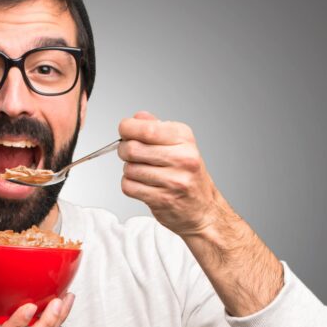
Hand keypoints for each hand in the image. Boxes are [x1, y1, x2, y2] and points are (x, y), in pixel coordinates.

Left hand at [118, 111, 226, 236]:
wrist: (202, 209)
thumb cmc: (187, 175)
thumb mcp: (179, 144)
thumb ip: (156, 128)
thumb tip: (138, 117)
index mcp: (184, 139)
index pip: (147, 129)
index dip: (127, 128)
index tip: (124, 131)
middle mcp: (182, 158)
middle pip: (133, 149)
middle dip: (124, 150)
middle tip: (130, 153)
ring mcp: (174, 180)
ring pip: (129, 169)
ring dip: (129, 170)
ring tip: (142, 172)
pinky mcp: (163, 199)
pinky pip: (129, 187)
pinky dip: (129, 185)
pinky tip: (142, 185)